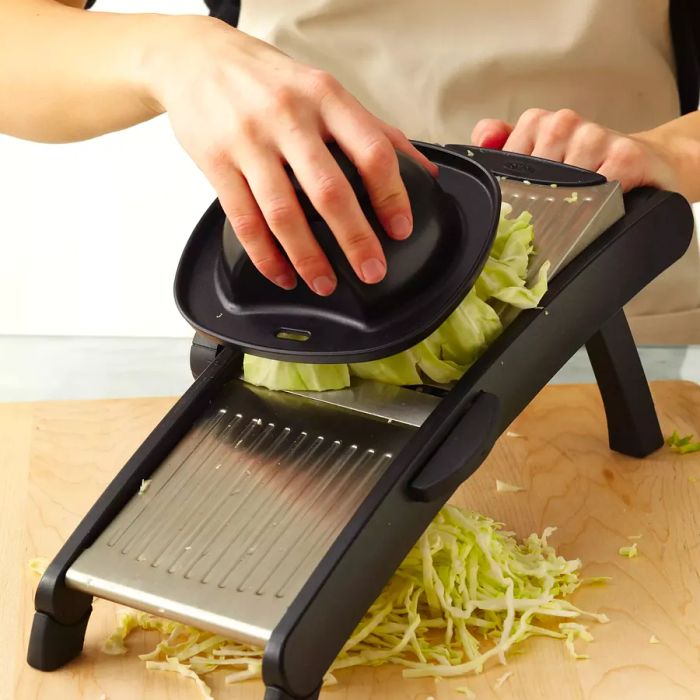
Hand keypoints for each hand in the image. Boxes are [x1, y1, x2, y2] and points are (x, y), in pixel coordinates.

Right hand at [143, 16, 437, 294]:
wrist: (195, 59)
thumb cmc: (269, 80)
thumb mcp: (324, 90)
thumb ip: (373, 130)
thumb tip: (422, 170)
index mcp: (325, 98)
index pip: (371, 150)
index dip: (391, 195)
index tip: (400, 229)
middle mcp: (288, 118)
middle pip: (328, 190)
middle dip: (354, 239)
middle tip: (371, 270)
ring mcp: (249, 142)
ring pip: (283, 214)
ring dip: (307, 258)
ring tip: (325, 284)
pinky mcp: (217, 164)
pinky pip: (244, 221)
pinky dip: (265, 256)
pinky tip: (282, 274)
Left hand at [471, 108, 678, 193]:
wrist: (646, 162)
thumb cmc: (586, 165)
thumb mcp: (539, 154)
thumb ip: (503, 145)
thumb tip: (482, 141)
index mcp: (538, 124)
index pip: (507, 159)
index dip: (512, 187)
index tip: (524, 198)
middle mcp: (565, 124)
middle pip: (534, 176)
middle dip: (540, 201)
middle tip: (555, 208)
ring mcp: (595, 137)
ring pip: (566, 185)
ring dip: (570, 204)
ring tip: (581, 204)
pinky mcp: (626, 155)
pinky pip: (601, 189)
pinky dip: (599, 203)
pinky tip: (603, 202)